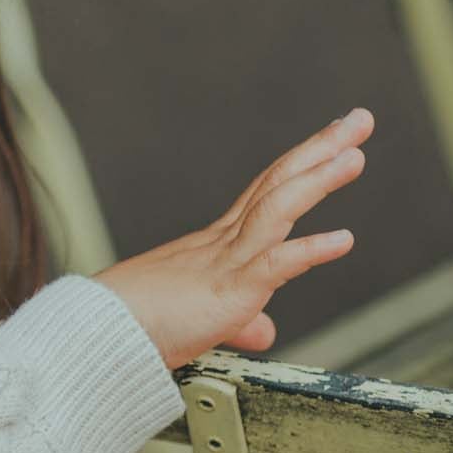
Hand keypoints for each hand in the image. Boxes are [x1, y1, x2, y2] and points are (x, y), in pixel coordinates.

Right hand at [95, 109, 372, 370]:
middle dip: (321, 149)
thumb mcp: (198, 321)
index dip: (301, 165)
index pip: (266, 193)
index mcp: (215, 245)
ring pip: (277, 207)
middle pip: (277, 182)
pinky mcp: (225, 292)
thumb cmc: (132, 326)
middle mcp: (222, 242)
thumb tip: (265, 330)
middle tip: (359, 119)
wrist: (94, 334)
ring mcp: (224, 262)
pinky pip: (274, 265)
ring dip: (317, 178)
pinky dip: (310, 249)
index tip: (332, 141)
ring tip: (354, 154)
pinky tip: (344, 238)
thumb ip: (239, 322)